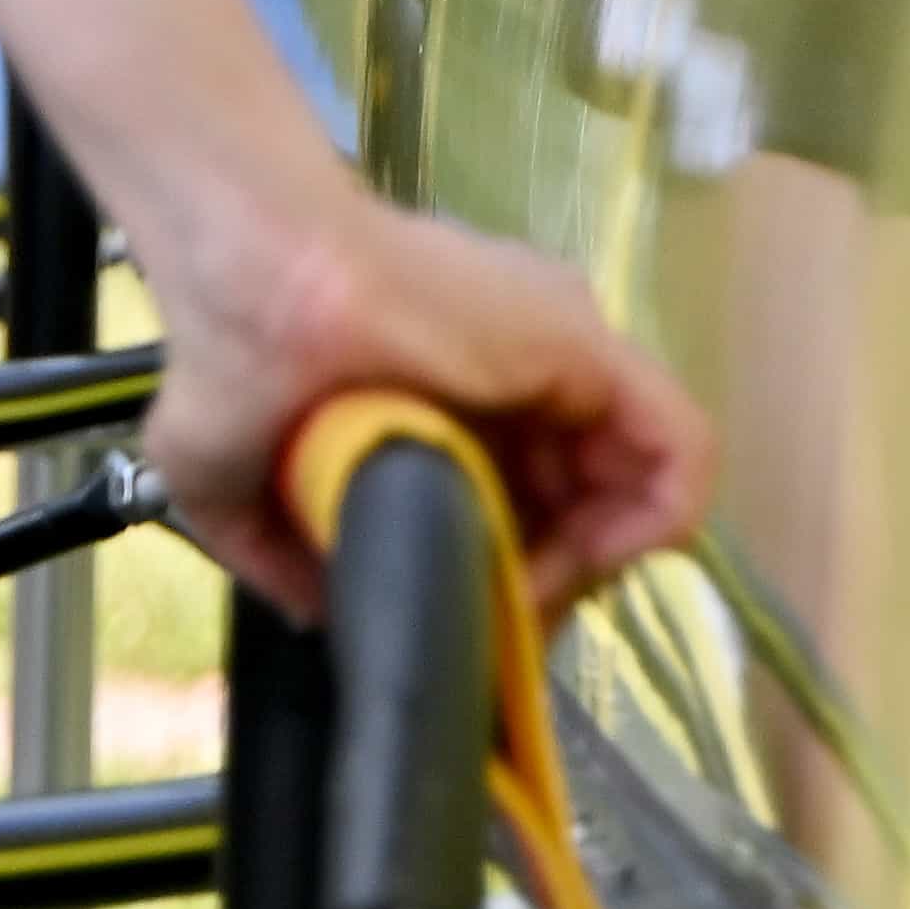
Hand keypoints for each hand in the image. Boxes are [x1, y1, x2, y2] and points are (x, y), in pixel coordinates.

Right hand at [141, 186, 714, 619]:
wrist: (248, 282)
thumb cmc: (231, 362)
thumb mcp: (240, 488)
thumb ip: (289, 555)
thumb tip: (327, 612)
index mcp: (457, 389)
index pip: (534, 499)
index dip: (514, 576)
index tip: (466, 621)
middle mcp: (526, 369)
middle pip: (590, 496)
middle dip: (555, 577)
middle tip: (497, 626)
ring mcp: (566, 356)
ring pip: (636, 480)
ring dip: (593, 562)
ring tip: (519, 601)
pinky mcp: (591, 352)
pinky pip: (678, 450)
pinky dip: (653, 522)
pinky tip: (578, 570)